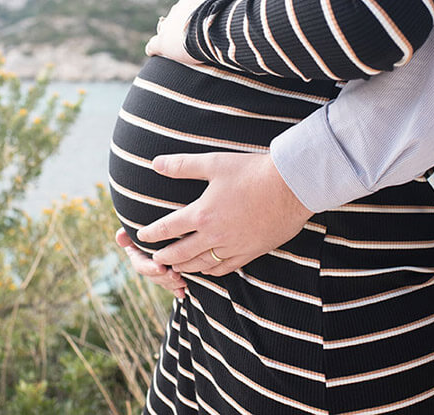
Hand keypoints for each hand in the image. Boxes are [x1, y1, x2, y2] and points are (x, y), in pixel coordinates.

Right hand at [115, 228, 186, 298]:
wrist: (171, 224)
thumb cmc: (152, 220)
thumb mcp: (139, 224)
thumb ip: (128, 231)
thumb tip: (120, 237)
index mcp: (137, 253)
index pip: (140, 264)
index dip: (149, 267)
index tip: (160, 267)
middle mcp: (146, 263)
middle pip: (153, 276)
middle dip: (164, 277)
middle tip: (175, 275)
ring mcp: (159, 270)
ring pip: (164, 281)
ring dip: (172, 284)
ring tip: (182, 282)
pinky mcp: (170, 273)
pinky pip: (173, 285)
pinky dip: (177, 289)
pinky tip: (182, 292)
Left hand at [136, 152, 313, 275]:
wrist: (291, 186)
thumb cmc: (252, 171)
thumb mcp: (214, 163)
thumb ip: (182, 166)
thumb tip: (155, 163)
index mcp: (202, 214)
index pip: (168, 228)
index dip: (152, 234)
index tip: (142, 237)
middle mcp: (214, 235)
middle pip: (181, 253)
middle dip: (164, 257)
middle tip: (155, 259)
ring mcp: (233, 247)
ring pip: (202, 265)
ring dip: (184, 267)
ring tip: (175, 267)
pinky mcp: (251, 252)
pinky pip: (225, 268)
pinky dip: (211, 271)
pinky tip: (207, 269)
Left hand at [145, 0, 234, 63]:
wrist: (213, 26)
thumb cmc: (221, 9)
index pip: (189, 3)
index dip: (196, 11)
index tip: (204, 20)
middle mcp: (176, 9)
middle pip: (177, 16)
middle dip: (185, 24)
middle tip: (199, 36)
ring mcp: (168, 26)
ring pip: (165, 29)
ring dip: (171, 35)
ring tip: (182, 45)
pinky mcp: (163, 42)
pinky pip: (153, 46)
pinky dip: (153, 49)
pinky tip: (154, 53)